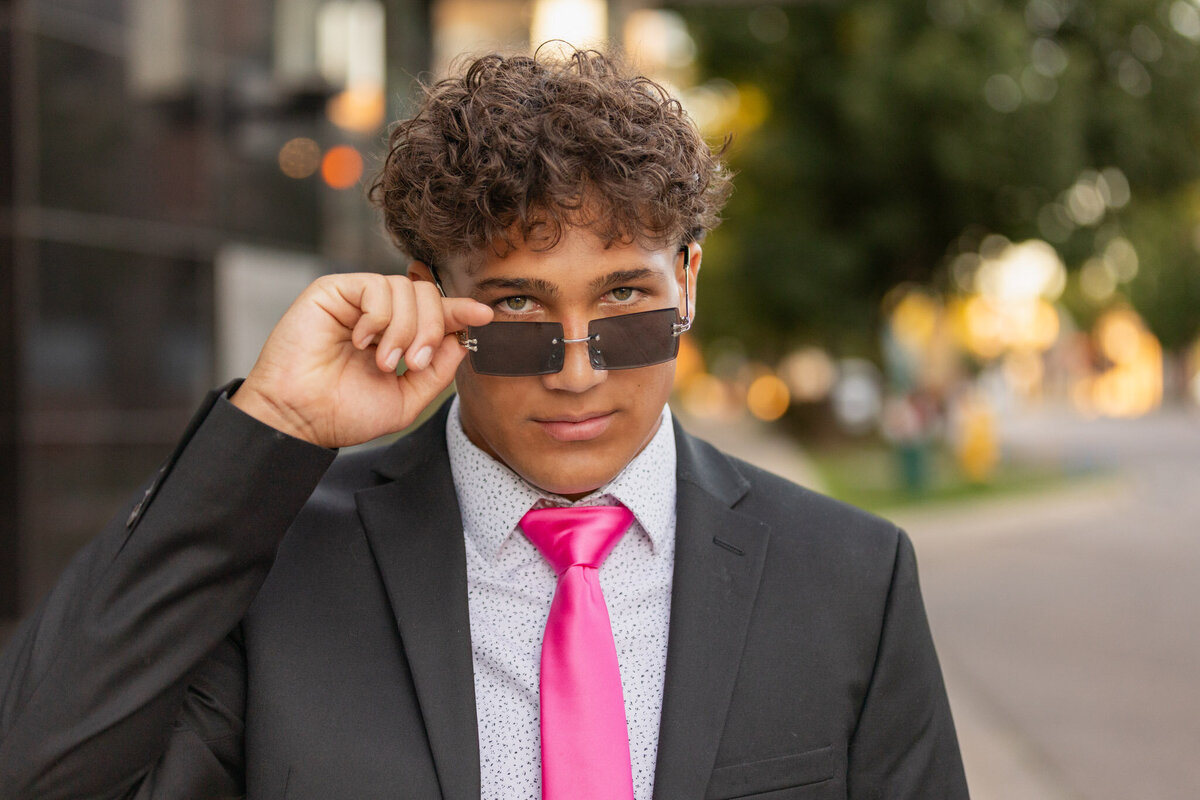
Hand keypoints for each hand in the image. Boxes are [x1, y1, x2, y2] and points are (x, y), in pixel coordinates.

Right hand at [231, 272, 492, 447]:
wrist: (301, 419)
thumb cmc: (343, 413)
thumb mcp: (407, 400)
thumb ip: (438, 372)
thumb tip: (462, 340)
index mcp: (396, 336)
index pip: (436, 313)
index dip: (461, 311)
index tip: (485, 315)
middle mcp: (378, 314)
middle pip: (428, 296)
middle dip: (432, 329)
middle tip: (413, 363)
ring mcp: (356, 300)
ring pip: (406, 289)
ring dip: (404, 330)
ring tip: (384, 362)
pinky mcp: (333, 290)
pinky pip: (377, 286)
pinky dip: (379, 318)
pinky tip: (362, 341)